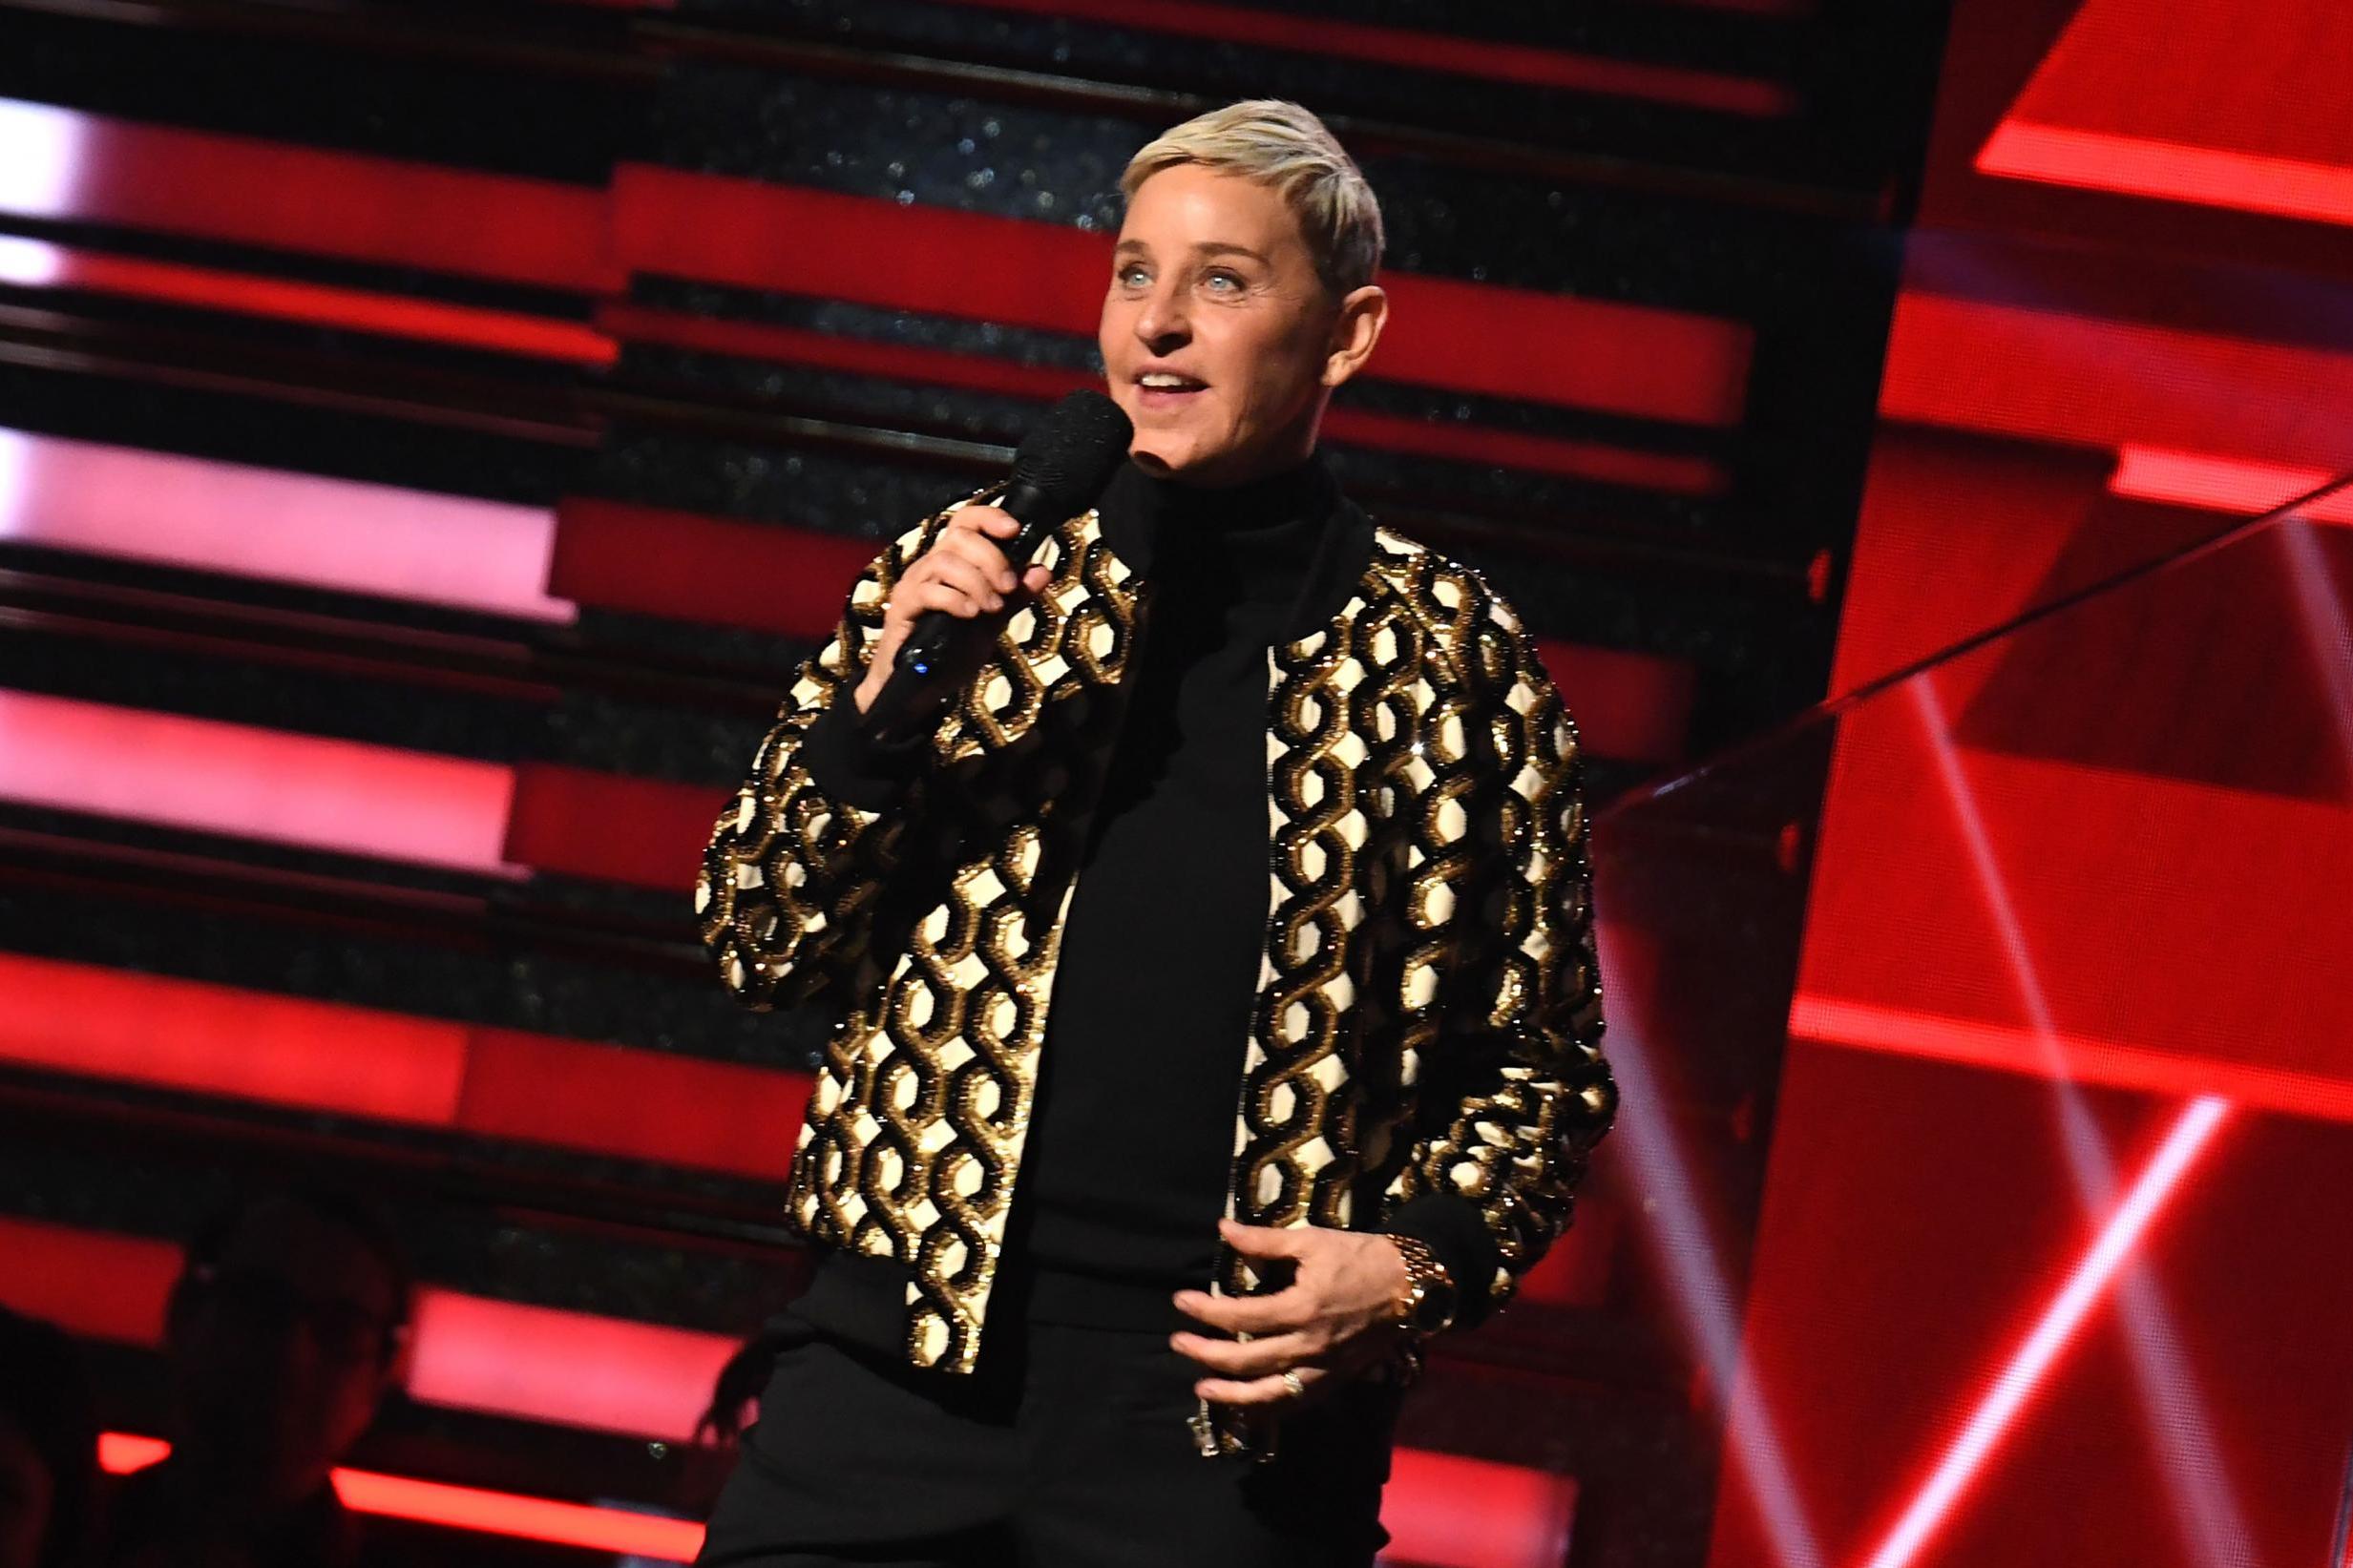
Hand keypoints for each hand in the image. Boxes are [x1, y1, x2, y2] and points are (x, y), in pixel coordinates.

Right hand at [854, 505, 1053, 713]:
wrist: (919, 691)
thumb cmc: (952, 652)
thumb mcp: (992, 622)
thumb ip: (1015, 597)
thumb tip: (1043, 570)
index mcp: (950, 562)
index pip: (965, 521)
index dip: (989, 517)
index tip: (1014, 529)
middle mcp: (928, 566)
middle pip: (958, 536)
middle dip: (992, 558)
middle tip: (1008, 587)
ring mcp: (912, 586)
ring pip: (944, 561)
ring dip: (977, 581)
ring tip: (992, 607)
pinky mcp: (901, 609)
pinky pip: (927, 591)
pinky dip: (955, 599)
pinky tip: (972, 614)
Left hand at [1170, 1218, 1411, 1406]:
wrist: (1411, 1286)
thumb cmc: (1360, 1257)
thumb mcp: (1312, 1240)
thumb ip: (1264, 1240)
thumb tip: (1223, 1229)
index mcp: (1301, 1308)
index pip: (1240, 1316)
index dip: (1205, 1311)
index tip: (1181, 1302)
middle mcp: (1309, 1346)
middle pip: (1246, 1361)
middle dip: (1206, 1354)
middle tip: (1178, 1343)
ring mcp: (1323, 1370)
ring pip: (1270, 1395)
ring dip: (1231, 1396)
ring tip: (1203, 1388)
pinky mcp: (1335, 1381)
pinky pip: (1295, 1402)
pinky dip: (1267, 1408)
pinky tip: (1246, 1405)